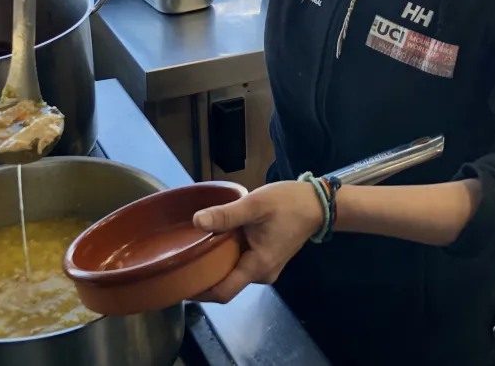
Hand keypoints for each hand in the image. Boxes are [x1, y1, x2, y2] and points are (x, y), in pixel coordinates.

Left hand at [192, 181, 323, 303]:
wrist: (317, 203)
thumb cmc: (288, 203)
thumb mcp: (254, 205)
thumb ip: (226, 215)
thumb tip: (197, 221)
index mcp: (258, 267)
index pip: (222, 292)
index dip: (198, 291)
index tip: (177, 281)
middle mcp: (262, 275)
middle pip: (225, 283)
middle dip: (202, 274)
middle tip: (179, 258)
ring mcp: (266, 268)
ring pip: (233, 272)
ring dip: (215, 262)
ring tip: (192, 247)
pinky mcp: (267, 258)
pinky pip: (241, 263)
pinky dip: (227, 255)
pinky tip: (214, 240)